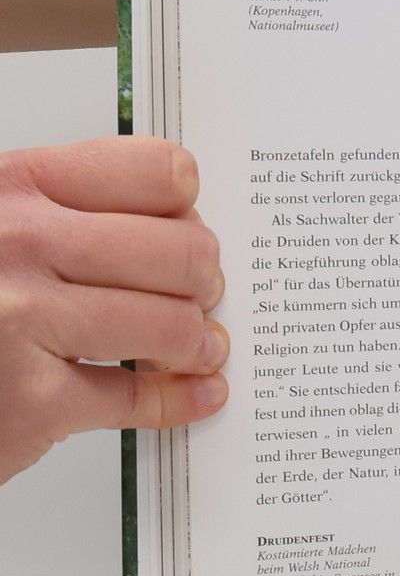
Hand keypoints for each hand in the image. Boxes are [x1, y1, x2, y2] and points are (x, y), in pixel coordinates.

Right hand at [0, 137, 226, 484]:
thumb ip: (63, 214)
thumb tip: (176, 227)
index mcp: (12, 189)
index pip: (153, 173)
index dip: (186, 207)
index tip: (188, 224)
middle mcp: (15, 245)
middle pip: (179, 252)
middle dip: (204, 279)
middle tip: (201, 292)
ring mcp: (20, 323)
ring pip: (171, 324)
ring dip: (196, 341)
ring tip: (195, 344)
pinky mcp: (29, 402)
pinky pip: (137, 397)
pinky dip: (179, 399)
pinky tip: (194, 390)